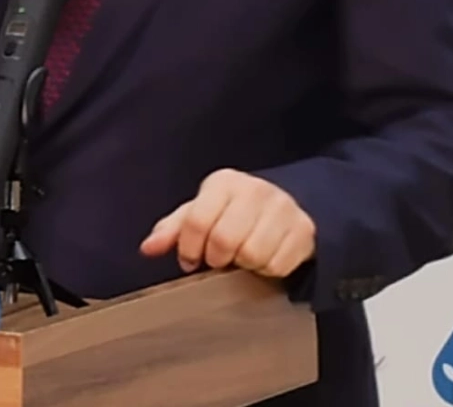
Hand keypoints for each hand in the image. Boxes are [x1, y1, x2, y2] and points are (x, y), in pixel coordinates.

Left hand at [140, 168, 315, 278]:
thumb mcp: (200, 213)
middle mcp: (254, 190)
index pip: (197, 220)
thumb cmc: (232, 212)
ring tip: (243, 255)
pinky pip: (277, 265)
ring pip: (252, 255)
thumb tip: (147, 249)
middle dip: (217, 258)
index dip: (189, 248)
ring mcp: (283, 208)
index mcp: (224, 182)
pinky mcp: (304, 229)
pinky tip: (265, 258)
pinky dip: (267, 269)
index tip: (190, 260)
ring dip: (244, 264)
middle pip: (224, 240)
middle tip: (220, 259)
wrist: (287, 206)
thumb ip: (172, 230)